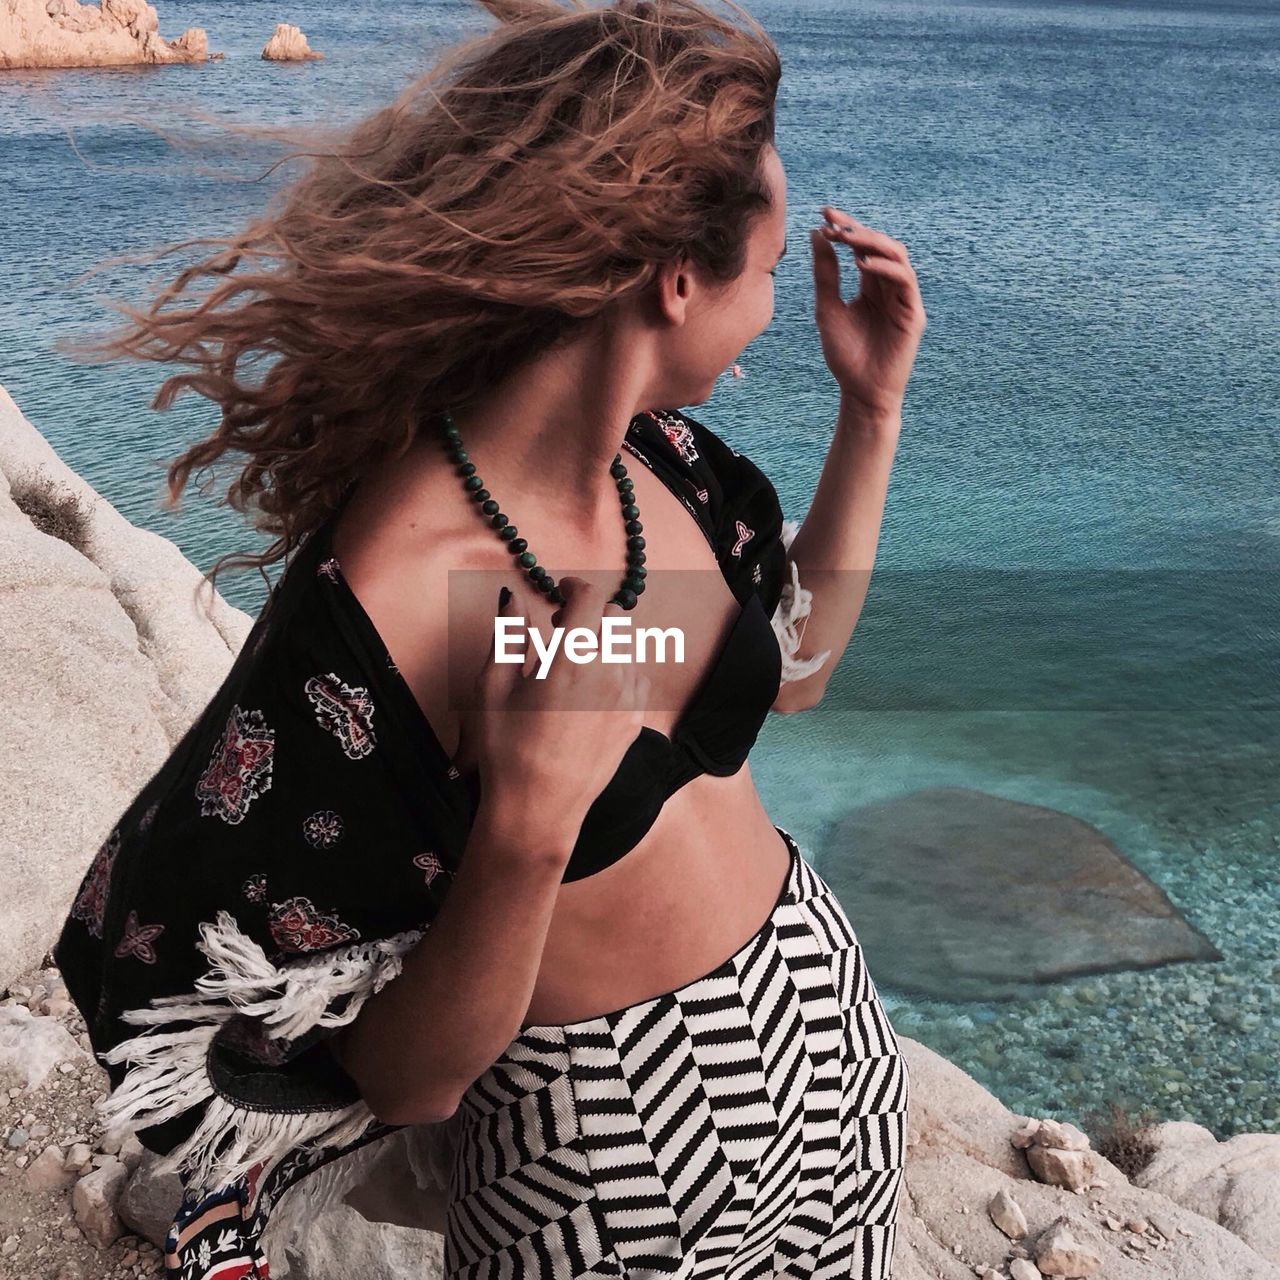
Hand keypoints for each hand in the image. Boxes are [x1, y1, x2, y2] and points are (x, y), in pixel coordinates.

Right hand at [458, 576, 650, 857]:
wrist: (537, 809)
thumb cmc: (506, 750)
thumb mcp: (492, 688)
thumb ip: (508, 635)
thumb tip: (511, 597)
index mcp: (572, 659)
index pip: (590, 598)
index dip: (574, 587)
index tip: (559, 591)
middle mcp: (609, 673)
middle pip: (615, 617)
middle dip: (589, 614)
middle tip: (560, 629)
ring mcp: (628, 699)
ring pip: (628, 647)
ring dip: (604, 642)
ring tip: (573, 663)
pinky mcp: (635, 721)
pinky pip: (637, 677)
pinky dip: (619, 670)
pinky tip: (592, 688)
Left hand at [810, 206, 926, 419]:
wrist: (860, 392)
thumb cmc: (845, 355)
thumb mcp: (827, 309)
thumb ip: (825, 274)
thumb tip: (816, 235)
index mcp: (870, 286)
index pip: (862, 248)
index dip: (847, 228)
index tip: (824, 214)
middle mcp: (889, 287)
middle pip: (880, 246)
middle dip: (857, 230)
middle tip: (833, 222)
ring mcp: (904, 299)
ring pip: (896, 256)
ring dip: (871, 243)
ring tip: (846, 237)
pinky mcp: (914, 313)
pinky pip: (904, 280)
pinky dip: (884, 267)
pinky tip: (862, 263)